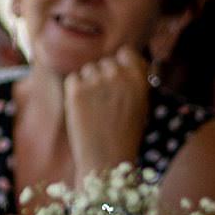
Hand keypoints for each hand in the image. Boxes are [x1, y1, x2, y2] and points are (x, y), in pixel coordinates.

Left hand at [61, 46, 149, 177]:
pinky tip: (83, 110)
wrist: (106, 162)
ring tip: (95, 109)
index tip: (117, 80)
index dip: (120, 65)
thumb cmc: (125, 136)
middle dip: (103, 77)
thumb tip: (121, 60)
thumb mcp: (140, 105)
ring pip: (88, 70)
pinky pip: (73, 79)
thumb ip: (132, 80)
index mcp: (139, 79)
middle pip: (105, 62)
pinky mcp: (76, 90)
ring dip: (88, 84)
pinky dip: (75, 91)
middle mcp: (118, 76)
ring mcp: (96, 81)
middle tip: (105, 103)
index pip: (126, 53)